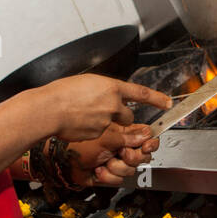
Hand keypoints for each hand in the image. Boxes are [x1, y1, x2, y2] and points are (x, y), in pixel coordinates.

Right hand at [45, 75, 170, 142]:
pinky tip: (79, 124)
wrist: (49, 109)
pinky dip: (93, 131)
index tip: (167, 103)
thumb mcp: (86, 82)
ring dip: (108, 124)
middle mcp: (113, 104)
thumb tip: (104, 94)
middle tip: (104, 112)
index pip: (141, 93)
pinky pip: (101, 135)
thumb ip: (101, 89)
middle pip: (129, 115)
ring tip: (88, 117)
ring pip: (115, 127)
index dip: (157, 99)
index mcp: (111, 87)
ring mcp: (106, 121)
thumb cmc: (61, 93)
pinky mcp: (98, 135)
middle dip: (121, 116)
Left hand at [59, 124, 160, 187]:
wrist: (63, 162)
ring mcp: (117, 161)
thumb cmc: (78, 144)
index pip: (146, 137)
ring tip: (103, 161)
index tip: (146, 146)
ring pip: (131, 170)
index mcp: (124, 133)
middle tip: (120, 153)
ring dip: (115, 167)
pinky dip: (107, 176)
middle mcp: (122, 147)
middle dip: (131, 157)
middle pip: (143, 156)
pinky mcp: (111, 174)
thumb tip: (144, 137)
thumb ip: (127, 137)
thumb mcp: (105, 137)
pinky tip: (98, 169)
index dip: (149, 143)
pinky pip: (119, 180)